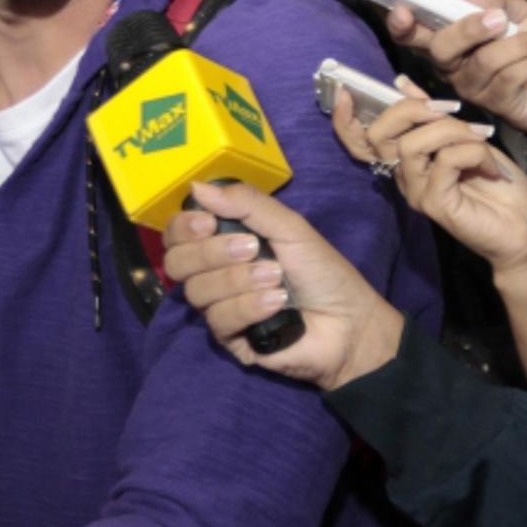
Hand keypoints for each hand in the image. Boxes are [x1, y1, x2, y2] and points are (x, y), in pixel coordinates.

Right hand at [162, 182, 403, 390]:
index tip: (208, 222)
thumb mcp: (289, 227)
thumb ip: (246, 204)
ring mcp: (218, 307)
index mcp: (222, 244)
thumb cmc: (322, 271)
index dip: (183, 227)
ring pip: (197, 291)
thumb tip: (196, 187)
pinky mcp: (229, 338)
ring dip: (238, 280)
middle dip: (211, 253)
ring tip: (277, 278)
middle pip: (177, 263)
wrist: (350, 321)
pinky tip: (276, 303)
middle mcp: (213, 275)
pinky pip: (219, 319)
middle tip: (251, 248)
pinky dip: (249, 306)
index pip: (178, 235)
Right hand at [333, 82, 526, 274]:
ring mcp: (415, 192)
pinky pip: (446, 161)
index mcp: (405, 161)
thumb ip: (434, 116)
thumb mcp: (466, 137)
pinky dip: (474, 153)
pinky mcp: (433, 203)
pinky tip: (490, 168)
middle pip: (379, 136)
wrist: (523, 228)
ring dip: (454, 131)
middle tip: (451, 109)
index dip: (344, 119)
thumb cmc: (496, 185)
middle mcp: (403, 176)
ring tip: (482, 140)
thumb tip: (402, 82)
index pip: (359, 142)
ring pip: (414, 144)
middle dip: (412, 110)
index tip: (344, 91)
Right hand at [386, 0, 526, 147]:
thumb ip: (492, 1)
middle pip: (441, 48)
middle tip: (500, 19)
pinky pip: (509, 76)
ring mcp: (470, 87)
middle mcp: (451, 67)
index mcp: (450, 42)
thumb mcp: (519, 14)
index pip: (414, 36)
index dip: (402, 25)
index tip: (403, 11)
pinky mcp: (493, 104)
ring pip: (484, 60)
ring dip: (521, 44)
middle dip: (469, 29)